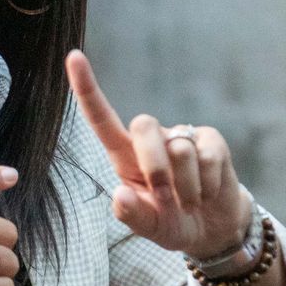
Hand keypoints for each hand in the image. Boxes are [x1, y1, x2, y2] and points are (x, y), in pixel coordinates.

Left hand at [66, 50, 250, 256]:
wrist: (212, 228)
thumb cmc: (172, 222)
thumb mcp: (149, 228)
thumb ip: (132, 215)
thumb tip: (121, 195)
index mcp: (125, 156)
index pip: (102, 120)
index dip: (87, 89)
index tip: (73, 57)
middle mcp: (152, 140)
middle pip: (143, 125)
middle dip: (155, 166)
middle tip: (167, 198)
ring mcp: (182, 136)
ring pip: (180, 149)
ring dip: (186, 187)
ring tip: (189, 201)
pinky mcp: (210, 140)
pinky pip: (208, 156)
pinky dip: (207, 185)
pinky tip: (207, 193)